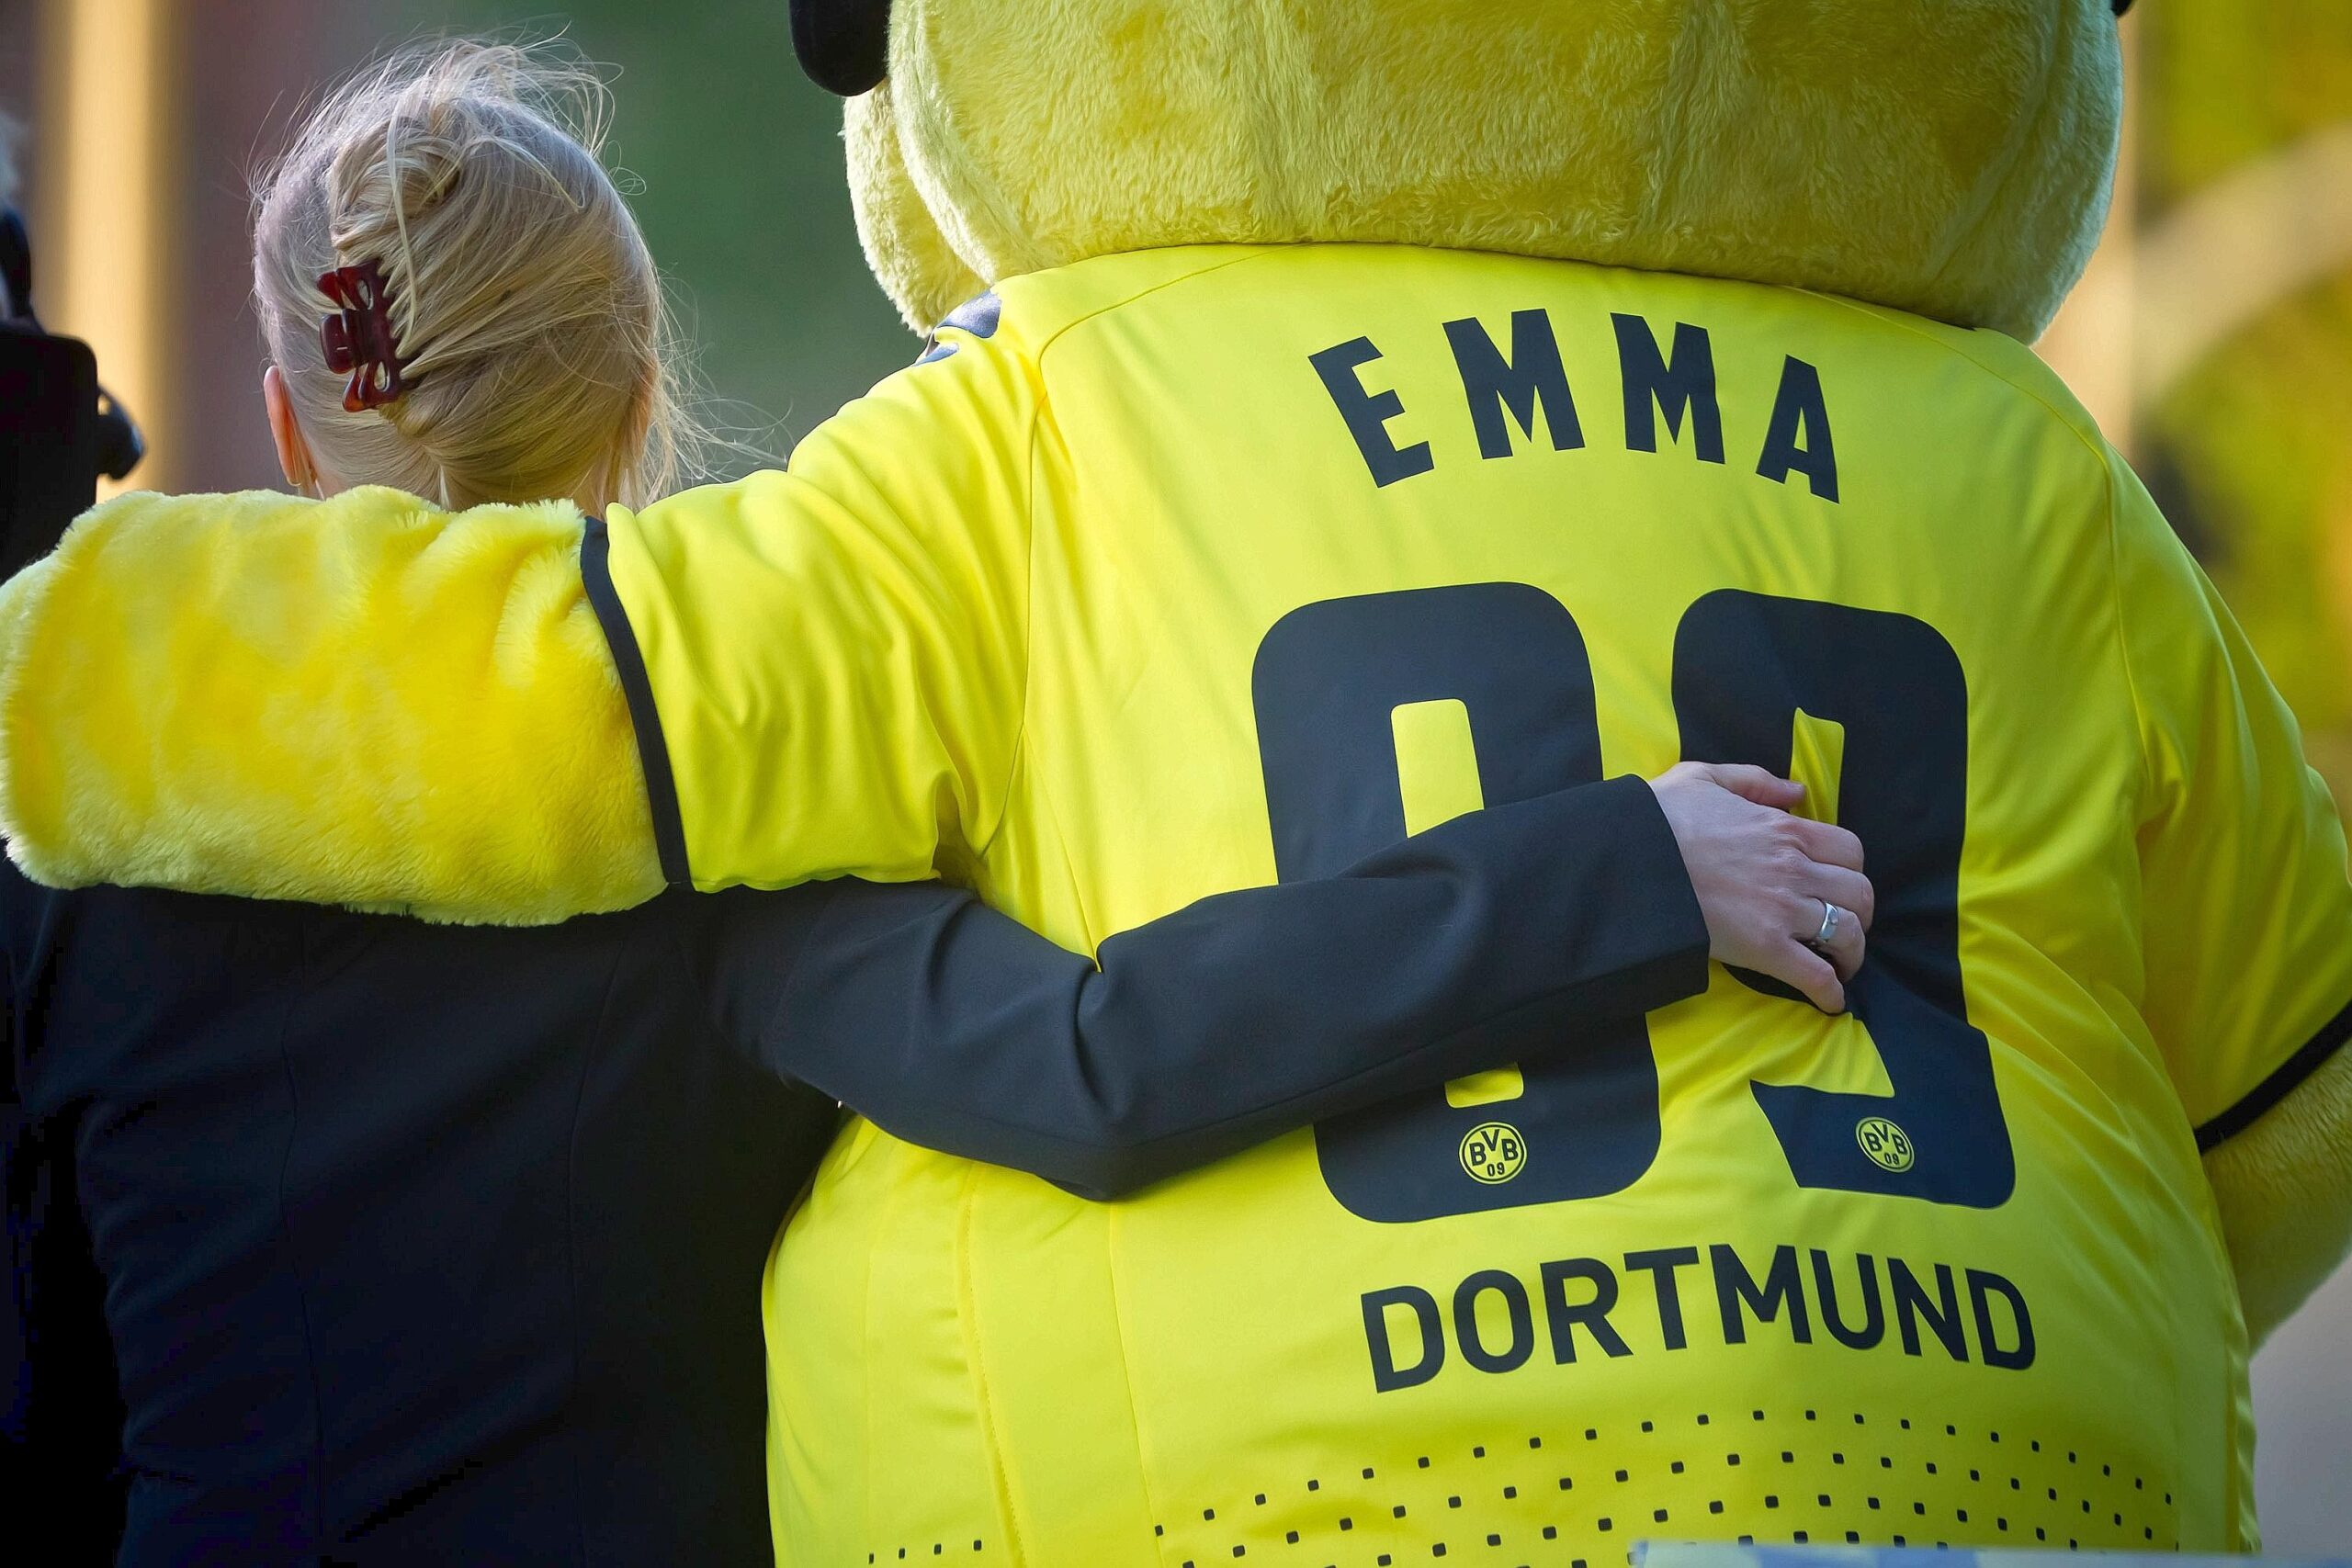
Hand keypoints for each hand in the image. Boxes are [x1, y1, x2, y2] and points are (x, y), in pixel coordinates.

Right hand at [1647, 761, 1874, 1013]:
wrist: (1632, 859)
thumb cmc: (1661, 818)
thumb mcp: (1704, 777)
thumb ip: (1755, 781)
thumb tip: (1796, 791)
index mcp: (1785, 829)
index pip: (1850, 850)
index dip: (1850, 870)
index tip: (1836, 883)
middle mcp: (1795, 869)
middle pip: (1860, 894)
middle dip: (1858, 912)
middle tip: (1842, 925)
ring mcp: (1783, 909)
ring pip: (1848, 934)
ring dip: (1852, 952)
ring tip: (1840, 963)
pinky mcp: (1765, 947)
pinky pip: (1816, 974)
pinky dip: (1831, 991)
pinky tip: (1831, 1000)